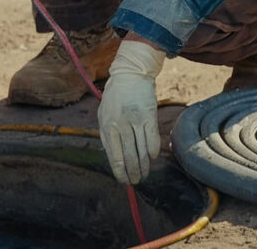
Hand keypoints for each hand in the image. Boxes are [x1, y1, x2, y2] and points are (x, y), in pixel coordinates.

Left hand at [97, 39, 165, 184]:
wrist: (130, 74)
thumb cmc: (115, 96)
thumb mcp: (103, 114)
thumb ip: (107, 134)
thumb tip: (112, 157)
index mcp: (107, 125)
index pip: (113, 156)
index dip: (119, 171)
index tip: (123, 181)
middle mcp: (120, 124)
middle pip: (128, 156)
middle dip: (133, 172)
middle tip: (136, 181)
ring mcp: (134, 120)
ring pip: (141, 150)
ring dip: (144, 166)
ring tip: (145, 174)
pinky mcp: (149, 115)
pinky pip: (152, 138)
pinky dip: (153, 151)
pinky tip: (153, 158)